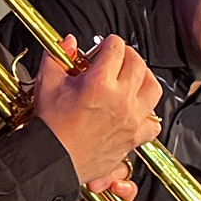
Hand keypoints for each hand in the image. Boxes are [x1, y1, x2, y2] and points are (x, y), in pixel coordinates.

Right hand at [33, 35, 162, 183]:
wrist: (52, 158)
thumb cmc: (50, 125)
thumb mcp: (47, 82)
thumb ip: (59, 56)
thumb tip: (70, 42)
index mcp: (99, 83)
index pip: (116, 47)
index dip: (109, 42)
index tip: (104, 46)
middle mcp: (120, 99)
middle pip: (137, 63)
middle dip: (126, 54)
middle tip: (116, 58)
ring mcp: (130, 119)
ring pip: (152, 87)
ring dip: (144, 78)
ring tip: (132, 77)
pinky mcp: (133, 137)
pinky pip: (153, 124)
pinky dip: (148, 114)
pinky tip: (136, 109)